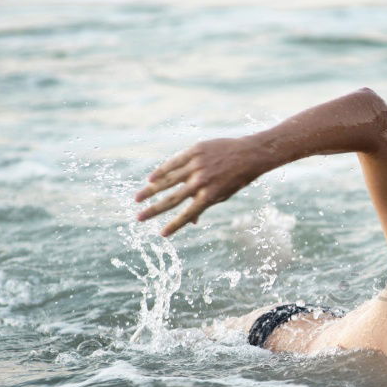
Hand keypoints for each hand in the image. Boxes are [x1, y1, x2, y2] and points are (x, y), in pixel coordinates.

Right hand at [135, 137, 267, 236]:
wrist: (249, 154)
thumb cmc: (237, 178)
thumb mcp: (224, 194)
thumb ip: (205, 205)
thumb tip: (191, 222)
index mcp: (210, 196)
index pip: (187, 214)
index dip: (175, 225)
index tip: (162, 234)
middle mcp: (201, 182)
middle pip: (172, 199)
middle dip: (154, 210)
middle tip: (139, 218)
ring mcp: (197, 166)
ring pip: (168, 180)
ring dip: (150, 190)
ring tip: (137, 199)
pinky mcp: (195, 151)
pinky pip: (174, 162)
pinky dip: (161, 171)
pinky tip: (151, 179)